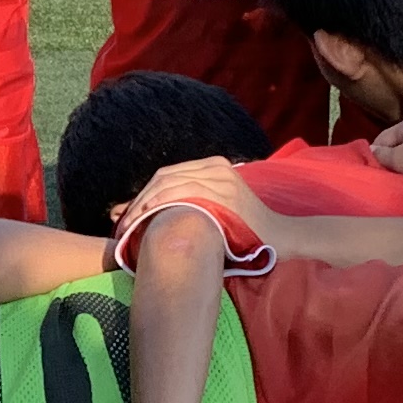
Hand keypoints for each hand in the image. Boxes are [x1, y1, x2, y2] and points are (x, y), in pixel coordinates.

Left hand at [116, 158, 261, 242]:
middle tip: (120, 222)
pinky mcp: (224, 191)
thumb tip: (155, 215)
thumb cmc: (248, 231)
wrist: (282, 236)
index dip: (143, 194)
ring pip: (170, 182)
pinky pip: (184, 191)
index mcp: (213, 166)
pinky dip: (162, 201)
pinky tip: (147, 215)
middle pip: (164, 177)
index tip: (125, 214)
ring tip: (128, 224)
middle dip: (138, 199)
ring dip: (144, 203)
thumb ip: (192, 206)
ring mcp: (220, 176)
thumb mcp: (217, 210)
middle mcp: (216, 166)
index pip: (168, 176)